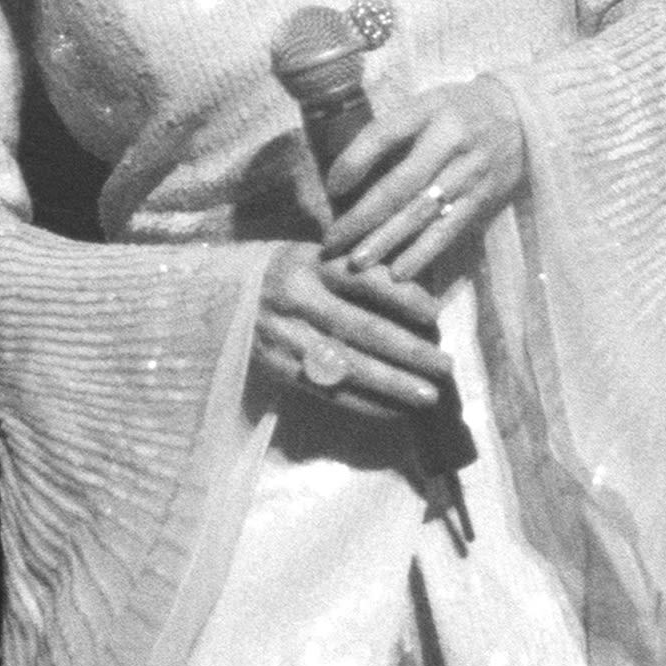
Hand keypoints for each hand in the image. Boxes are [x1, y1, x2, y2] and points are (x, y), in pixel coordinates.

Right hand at [251, 243, 453, 423]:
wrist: (220, 294)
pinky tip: (395, 411)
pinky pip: (329, 392)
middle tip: (445, 367)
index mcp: (314, 265)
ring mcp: (287, 338)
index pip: (367, 281)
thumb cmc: (289, 271)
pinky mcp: (280, 369)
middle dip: (410, 352)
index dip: (405, 298)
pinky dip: (366, 404)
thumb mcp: (318, 254)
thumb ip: (361, 270)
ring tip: (429, 396)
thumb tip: (423, 301)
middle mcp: (299, 300)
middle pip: (363, 330)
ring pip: (349, 367)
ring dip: (393, 384)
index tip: (437, 314)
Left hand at [319, 76, 527, 280]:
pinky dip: (423, 252)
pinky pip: (449, 229)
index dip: (354, 161)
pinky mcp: (483, 198)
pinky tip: (400, 273)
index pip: (384, 134)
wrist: (521, 117)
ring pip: (423, 212)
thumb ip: (393, 130)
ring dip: (387, 240)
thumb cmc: (458, 110)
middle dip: (363, 216)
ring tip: (358, 262)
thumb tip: (344, 174)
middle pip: (401, 183)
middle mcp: (452, 140)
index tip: (330, 188)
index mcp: (430, 109)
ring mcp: (470, 172)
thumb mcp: (425, 103)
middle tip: (333, 241)